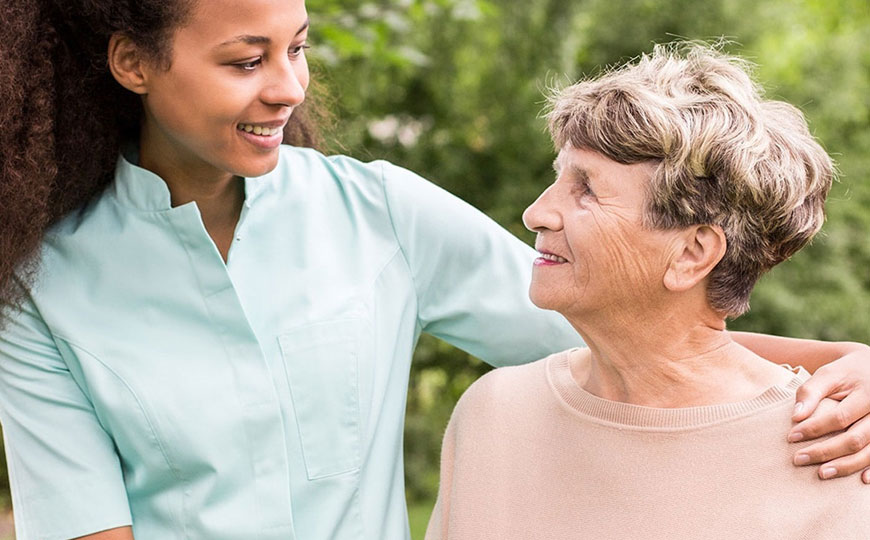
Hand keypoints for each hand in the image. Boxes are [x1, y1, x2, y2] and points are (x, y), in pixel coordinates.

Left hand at [789, 347, 869, 481]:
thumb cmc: (847, 373)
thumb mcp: (829, 374)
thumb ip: (810, 392)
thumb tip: (795, 416)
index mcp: (866, 395)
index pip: (839, 418)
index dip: (814, 429)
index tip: (791, 437)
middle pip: (855, 439)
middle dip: (826, 452)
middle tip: (799, 459)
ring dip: (846, 466)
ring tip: (822, 473)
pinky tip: (861, 479)